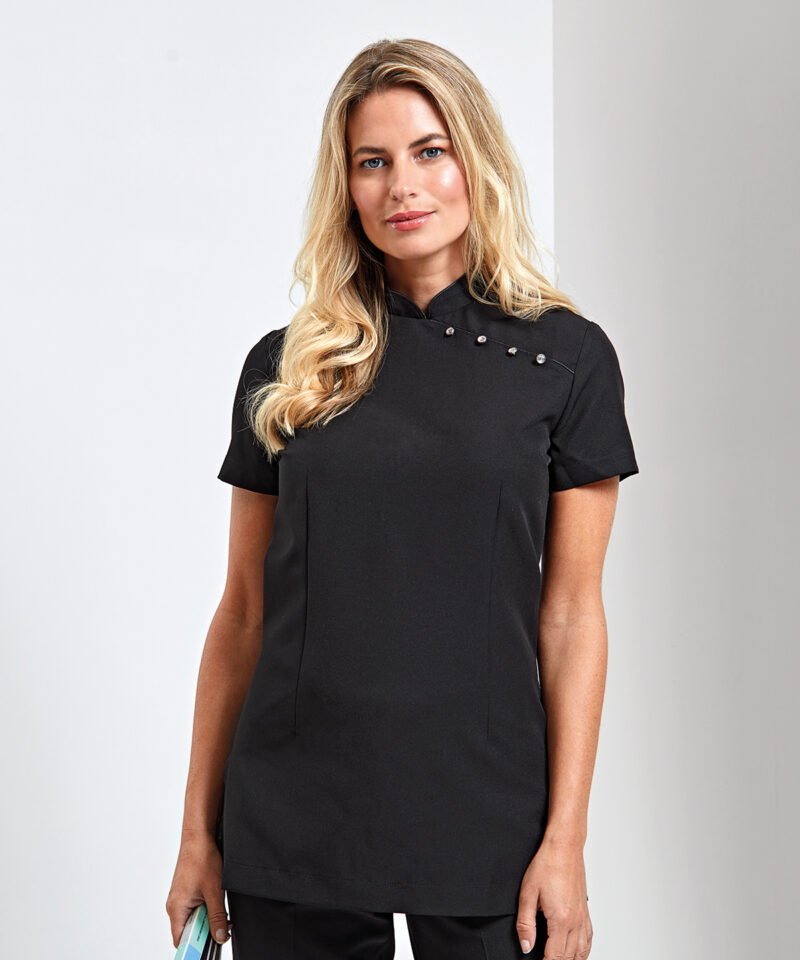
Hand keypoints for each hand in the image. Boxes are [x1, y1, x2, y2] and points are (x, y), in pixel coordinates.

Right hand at [165, 831, 230, 948]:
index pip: (181, 941)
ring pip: (194, 918)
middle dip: (205, 931)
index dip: (194, 948)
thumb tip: (219, 936)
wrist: (199, 836)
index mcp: (177, 909)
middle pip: (189, 931)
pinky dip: (206, 908)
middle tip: (221, 926)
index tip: (208, 949)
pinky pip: (195, 907)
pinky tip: (216, 899)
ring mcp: (180, 898)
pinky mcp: (186, 891)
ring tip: (219, 907)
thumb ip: (217, 916)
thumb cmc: (201, 858)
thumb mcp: (214, 891)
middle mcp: (175, 905)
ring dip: (208, 917)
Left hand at [515, 837, 592, 957]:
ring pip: (581, 952)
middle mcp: (575, 922)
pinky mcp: (585, 911)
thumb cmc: (547, 864)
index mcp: (561, 920)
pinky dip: (583, 951)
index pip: (555, 957)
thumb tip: (526, 946)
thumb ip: (525, 923)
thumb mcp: (528, 893)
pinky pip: (588, 939)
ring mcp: (583, 917)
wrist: (564, 847)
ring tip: (558, 959)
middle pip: (569, 958)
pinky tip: (577, 953)